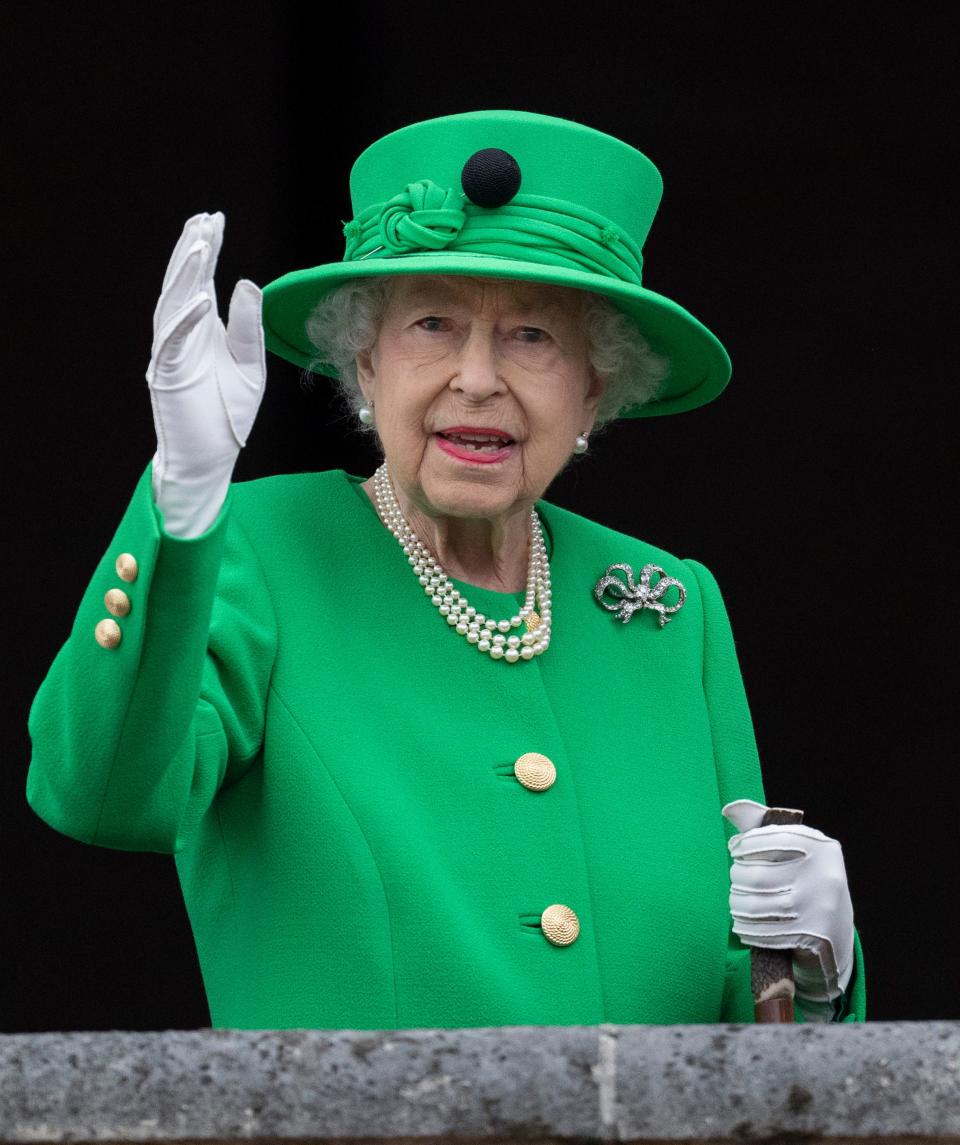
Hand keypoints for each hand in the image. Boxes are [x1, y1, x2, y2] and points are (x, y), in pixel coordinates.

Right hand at [146, 211, 265, 537]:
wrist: (211, 457)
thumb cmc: (228, 413)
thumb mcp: (250, 364)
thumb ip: (248, 326)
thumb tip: (245, 282)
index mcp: (202, 329)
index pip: (202, 280)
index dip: (207, 250)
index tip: (215, 219)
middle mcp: (183, 336)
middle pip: (184, 284)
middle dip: (193, 251)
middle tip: (204, 220)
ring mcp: (172, 354)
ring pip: (173, 305)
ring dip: (186, 275)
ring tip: (200, 245)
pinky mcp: (168, 376)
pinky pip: (174, 343)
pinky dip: (186, 321)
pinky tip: (200, 299)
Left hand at [722, 799, 854, 1002]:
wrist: (838, 929)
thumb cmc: (807, 880)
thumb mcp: (796, 850)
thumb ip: (763, 827)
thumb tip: (729, 809)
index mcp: (821, 848)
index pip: (770, 839)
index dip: (745, 844)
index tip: (734, 849)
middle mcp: (824, 875)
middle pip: (758, 876)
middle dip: (737, 877)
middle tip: (735, 878)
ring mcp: (818, 908)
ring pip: (756, 906)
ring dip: (737, 904)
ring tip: (735, 900)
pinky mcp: (812, 936)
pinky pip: (764, 932)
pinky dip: (746, 928)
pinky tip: (742, 924)